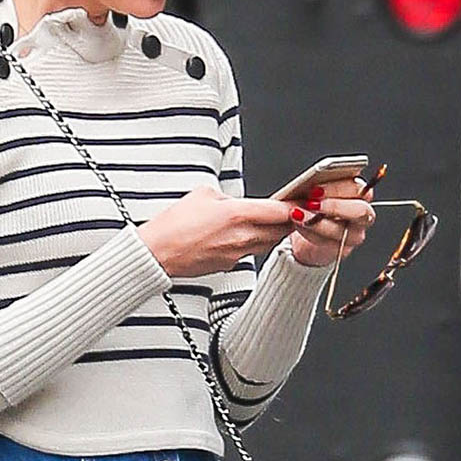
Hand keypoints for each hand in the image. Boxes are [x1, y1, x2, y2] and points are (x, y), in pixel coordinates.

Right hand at [137, 185, 296, 276]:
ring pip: (268, 241)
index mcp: (238, 214)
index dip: (296, 204)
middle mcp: (242, 236)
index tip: (304, 200)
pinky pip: (250, 251)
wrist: (157, 254)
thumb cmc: (173, 224)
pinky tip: (241, 235)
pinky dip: (252, 242)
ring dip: (272, 231)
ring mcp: (237, 254)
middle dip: (288, 219)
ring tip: (269, 220)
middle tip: (293, 209)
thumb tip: (234, 201)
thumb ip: (226, 196)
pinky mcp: (229, 265)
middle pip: (281, 229)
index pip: (280, 210)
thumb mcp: (202, 195)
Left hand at [289, 177, 375, 266]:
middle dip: (334, 206)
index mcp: (358, 191)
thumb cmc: (311, 204)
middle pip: (359, 210)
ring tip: (297, 214)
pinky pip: (330, 243)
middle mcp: (362, 212)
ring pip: (343, 230)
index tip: (316, 187)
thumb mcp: (312, 190)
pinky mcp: (342, 249)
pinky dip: (311, 233)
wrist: (306, 231)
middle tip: (311, 203)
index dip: (338, 188)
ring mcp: (355, 233)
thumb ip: (315, 185)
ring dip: (317, 222)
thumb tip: (307, 182)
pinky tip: (298, 224)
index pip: (358, 187)